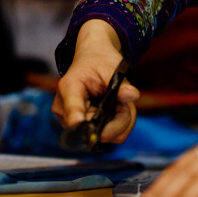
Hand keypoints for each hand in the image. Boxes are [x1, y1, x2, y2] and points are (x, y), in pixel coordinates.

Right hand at [52, 19, 139, 143]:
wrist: (92, 60)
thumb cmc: (99, 62)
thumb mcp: (112, 67)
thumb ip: (121, 83)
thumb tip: (132, 95)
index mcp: (69, 88)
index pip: (73, 111)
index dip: (81, 123)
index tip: (91, 132)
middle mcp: (64, 109)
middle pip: (95, 130)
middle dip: (118, 119)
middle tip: (125, 103)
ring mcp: (71, 121)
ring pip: (104, 136)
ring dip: (120, 122)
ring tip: (121, 103)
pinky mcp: (81, 128)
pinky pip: (106, 136)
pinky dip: (118, 125)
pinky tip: (117, 110)